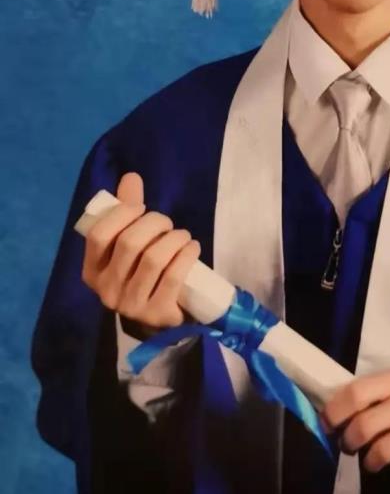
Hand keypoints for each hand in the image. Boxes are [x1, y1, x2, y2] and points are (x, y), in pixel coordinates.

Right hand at [81, 171, 200, 335]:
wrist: (161, 316)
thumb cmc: (142, 273)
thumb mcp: (129, 244)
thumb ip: (127, 211)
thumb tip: (131, 177)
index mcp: (92, 270)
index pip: (99, 234)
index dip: (122, 214)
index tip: (141, 208)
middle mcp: (106, 290)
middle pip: (130, 243)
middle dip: (154, 223)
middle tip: (167, 223)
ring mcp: (131, 305)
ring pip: (154, 259)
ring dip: (174, 238)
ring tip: (183, 236)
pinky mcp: (157, 314)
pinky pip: (174, 276)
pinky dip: (186, 255)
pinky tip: (192, 248)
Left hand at [320, 368, 389, 478]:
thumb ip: (366, 396)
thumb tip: (329, 415)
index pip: (357, 393)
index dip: (335, 411)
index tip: (327, 425)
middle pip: (365, 426)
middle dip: (348, 442)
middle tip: (347, 446)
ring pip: (383, 451)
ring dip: (369, 461)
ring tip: (370, 460)